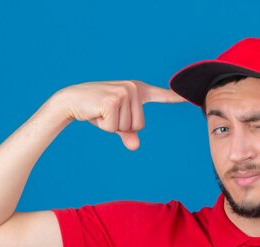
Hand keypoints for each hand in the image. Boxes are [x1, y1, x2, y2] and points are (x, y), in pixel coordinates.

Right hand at [52, 80, 186, 150]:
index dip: (175, 97)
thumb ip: (128, 134)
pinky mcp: (113, 100)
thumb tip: (135, 146)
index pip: (161, 95)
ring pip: (128, 127)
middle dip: (122, 126)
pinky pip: (115, 127)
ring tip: (101, 112)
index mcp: (138, 90)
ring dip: (112, 126)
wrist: (71, 100)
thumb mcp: (116, 123)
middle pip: (139, 125)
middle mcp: (133, 88)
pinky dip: (104, 126)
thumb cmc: (97, 111)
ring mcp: (124, 93)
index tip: (188, 97)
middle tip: (107, 113)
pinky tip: (96, 112)